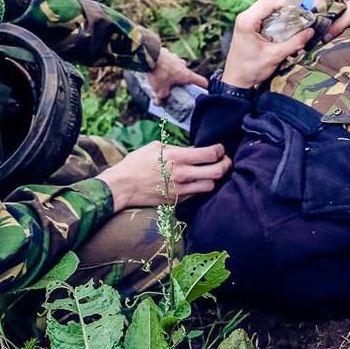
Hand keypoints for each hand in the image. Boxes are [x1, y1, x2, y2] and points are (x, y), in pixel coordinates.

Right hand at [97, 141, 230, 211]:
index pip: (211, 154)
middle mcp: (183, 174)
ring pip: (211, 186)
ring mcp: (181, 190)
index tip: (219, 148)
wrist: (123, 186)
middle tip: (225, 161)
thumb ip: (176, 148)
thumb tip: (191, 150)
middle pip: (218, 172)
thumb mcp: (155, 147)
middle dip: (226, 164)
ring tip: (211, 173)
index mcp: (178, 157)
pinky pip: (197, 195)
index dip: (220, 150)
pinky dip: (200, 188)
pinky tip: (197, 182)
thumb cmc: (137, 163)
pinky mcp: (178, 201)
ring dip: (214, 179)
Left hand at [145, 47, 207, 102]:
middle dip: (182, 82)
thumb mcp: (160, 91)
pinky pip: (169, 62)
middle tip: (175, 89)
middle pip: (187, 76)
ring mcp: (176, 58)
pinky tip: (157, 71)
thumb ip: (161, 99)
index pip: (202, 81)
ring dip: (173, 74)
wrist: (149, 55)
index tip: (204, 91)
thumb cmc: (159, 73)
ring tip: (163, 79)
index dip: (204, 87)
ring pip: (178, 68)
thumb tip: (159, 103)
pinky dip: (165, 67)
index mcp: (187, 75)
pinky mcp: (168, 54)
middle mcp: (184, 65)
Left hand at [221, 0, 313, 87]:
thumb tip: (310, 31)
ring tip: (294, 25)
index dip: (288, 4)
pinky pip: (265, 16)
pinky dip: (276, 20)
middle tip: (300, 19)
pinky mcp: (248, 26)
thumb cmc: (251, 70)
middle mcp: (245, 17)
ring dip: (282, 14)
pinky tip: (285, 31)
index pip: (270, 1)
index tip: (301, 14)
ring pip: (268, 8)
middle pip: (269, 1)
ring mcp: (245, 21)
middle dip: (286, 8)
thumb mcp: (275, 56)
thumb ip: (294, 42)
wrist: (236, 81)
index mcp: (248, 20)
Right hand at [315, 0, 349, 38]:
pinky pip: (329, 4)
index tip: (325, 36)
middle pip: (318, 9)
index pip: (314, 10)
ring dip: (332, 17)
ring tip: (342, 23)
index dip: (320, 24)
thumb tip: (325, 38)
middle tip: (336, 31)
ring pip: (324, 8)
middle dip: (326, 21)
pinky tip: (344, 17)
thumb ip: (339, 26)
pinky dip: (335, 12)